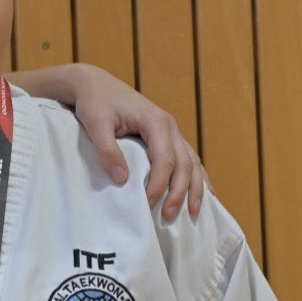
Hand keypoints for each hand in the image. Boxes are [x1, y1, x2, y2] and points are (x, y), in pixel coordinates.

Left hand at [69, 73, 208, 220]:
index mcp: (155, 121)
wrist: (96, 85)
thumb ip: (108, 150)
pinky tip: (206, 192)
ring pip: (192, 162)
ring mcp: (172, 131)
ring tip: (194, 212)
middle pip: (184, 163)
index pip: (164, 158)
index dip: (159, 184)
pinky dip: (198, 176)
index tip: (148, 203)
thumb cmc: (95, 103)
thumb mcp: (96, 124)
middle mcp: (169, 126)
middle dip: (179, 191)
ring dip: (194, 187)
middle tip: (168, 216)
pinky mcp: (168, 136)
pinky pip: (189, 158)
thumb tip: (122, 179)